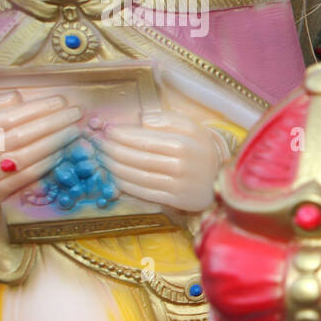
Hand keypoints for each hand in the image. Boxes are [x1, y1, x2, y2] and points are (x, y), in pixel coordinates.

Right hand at [0, 91, 81, 215]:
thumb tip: (18, 97)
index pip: (9, 116)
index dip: (37, 108)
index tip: (61, 101)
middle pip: (21, 134)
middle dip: (53, 122)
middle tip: (76, 113)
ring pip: (27, 155)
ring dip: (55, 142)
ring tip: (74, 131)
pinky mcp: (0, 190)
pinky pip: (28, 175)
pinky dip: (47, 163)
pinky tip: (63, 152)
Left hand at [99, 110, 225, 212]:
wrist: (222, 180)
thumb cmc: (201, 150)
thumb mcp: (192, 127)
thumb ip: (167, 120)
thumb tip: (141, 119)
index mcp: (183, 145)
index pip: (143, 139)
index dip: (121, 135)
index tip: (107, 130)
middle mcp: (179, 166)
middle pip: (136, 158)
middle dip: (112, 151)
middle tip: (98, 145)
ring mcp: (176, 186)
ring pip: (136, 176)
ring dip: (113, 168)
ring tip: (102, 159)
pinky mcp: (174, 201)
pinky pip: (143, 192)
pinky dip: (124, 184)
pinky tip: (114, 176)